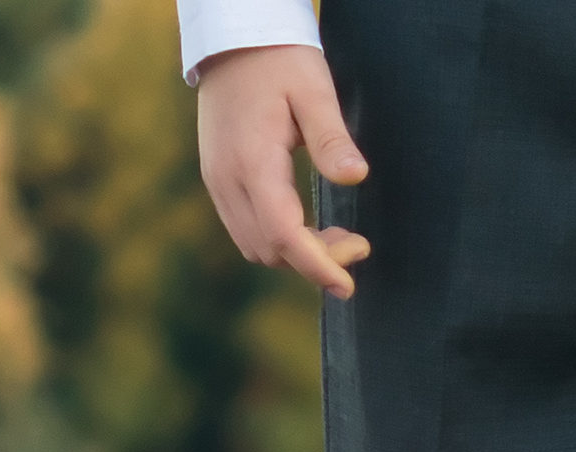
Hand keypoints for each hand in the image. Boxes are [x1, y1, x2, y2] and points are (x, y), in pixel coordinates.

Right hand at [194, 45, 370, 299]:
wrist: (233, 42)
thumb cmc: (279, 61)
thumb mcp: (314, 90)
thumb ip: (332, 138)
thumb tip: (355, 177)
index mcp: (252, 161)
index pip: (283, 234)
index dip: (317, 265)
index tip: (348, 285)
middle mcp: (226, 179)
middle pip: (269, 249)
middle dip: (315, 260)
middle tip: (358, 244)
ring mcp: (217, 182)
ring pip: (255, 246)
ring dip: (296, 254)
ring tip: (339, 236)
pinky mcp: (217, 179)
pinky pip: (246, 230)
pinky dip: (279, 240)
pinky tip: (308, 227)